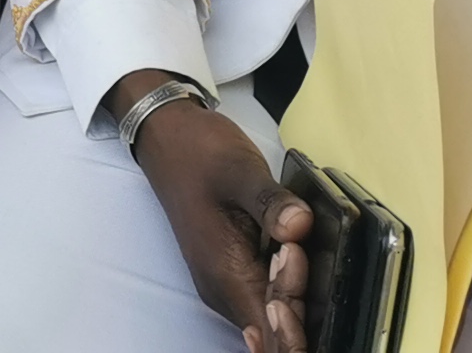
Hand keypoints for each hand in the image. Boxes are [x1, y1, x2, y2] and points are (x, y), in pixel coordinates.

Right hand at [119, 72, 311, 352]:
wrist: (169, 140)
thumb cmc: (200, 154)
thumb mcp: (240, 171)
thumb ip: (271, 202)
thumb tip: (301, 226)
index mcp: (225, 276)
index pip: (270, 338)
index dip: (296, 332)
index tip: (299, 276)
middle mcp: (225, 292)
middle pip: (278, 331)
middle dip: (302, 304)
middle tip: (298, 248)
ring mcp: (229, 285)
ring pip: (276, 317)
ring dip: (297, 293)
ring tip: (294, 245)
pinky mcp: (236, 273)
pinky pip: (271, 298)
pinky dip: (290, 285)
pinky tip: (292, 251)